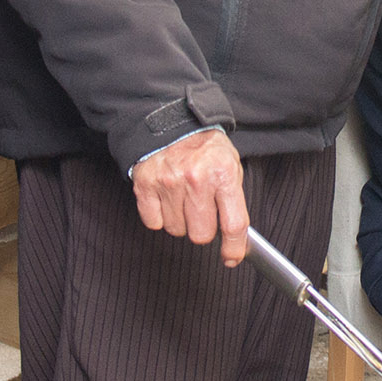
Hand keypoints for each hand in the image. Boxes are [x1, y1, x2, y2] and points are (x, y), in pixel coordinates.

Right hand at [132, 129, 249, 265]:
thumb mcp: (231, 165)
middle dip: (203, 229)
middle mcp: (196, 179)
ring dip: (181, 221)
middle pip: (201, 234)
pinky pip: (154, 222)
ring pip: (176, 230)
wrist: (174, 123)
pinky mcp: (145, 185)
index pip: (233, 225)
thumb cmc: (205, 148)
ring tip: (182, 198)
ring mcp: (168, 182)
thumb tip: (236, 239)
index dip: (233, 248)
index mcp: (222, 174)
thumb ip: (234, 200)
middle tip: (202, 212)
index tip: (231, 257)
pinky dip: (160, 215)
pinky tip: (166, 198)